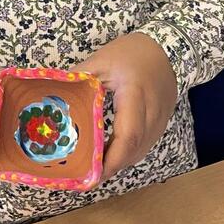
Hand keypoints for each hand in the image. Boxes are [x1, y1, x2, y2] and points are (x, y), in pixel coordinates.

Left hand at [70, 33, 178, 183]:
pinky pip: (144, 145)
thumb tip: (56, 97)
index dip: (110, 159)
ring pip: (140, 152)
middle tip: (86, 175)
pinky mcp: (161, 123)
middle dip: (110, 166)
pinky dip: (127, 153)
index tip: (92, 174)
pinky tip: (111, 152)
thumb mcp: (102, 61)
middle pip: (133, 151)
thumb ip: (79, 79)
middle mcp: (152, 113)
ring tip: (95, 166)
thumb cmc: (132, 53)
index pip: (127, 136)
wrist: (167, 48)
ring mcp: (160, 121)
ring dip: (118, 162)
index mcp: (135, 95)